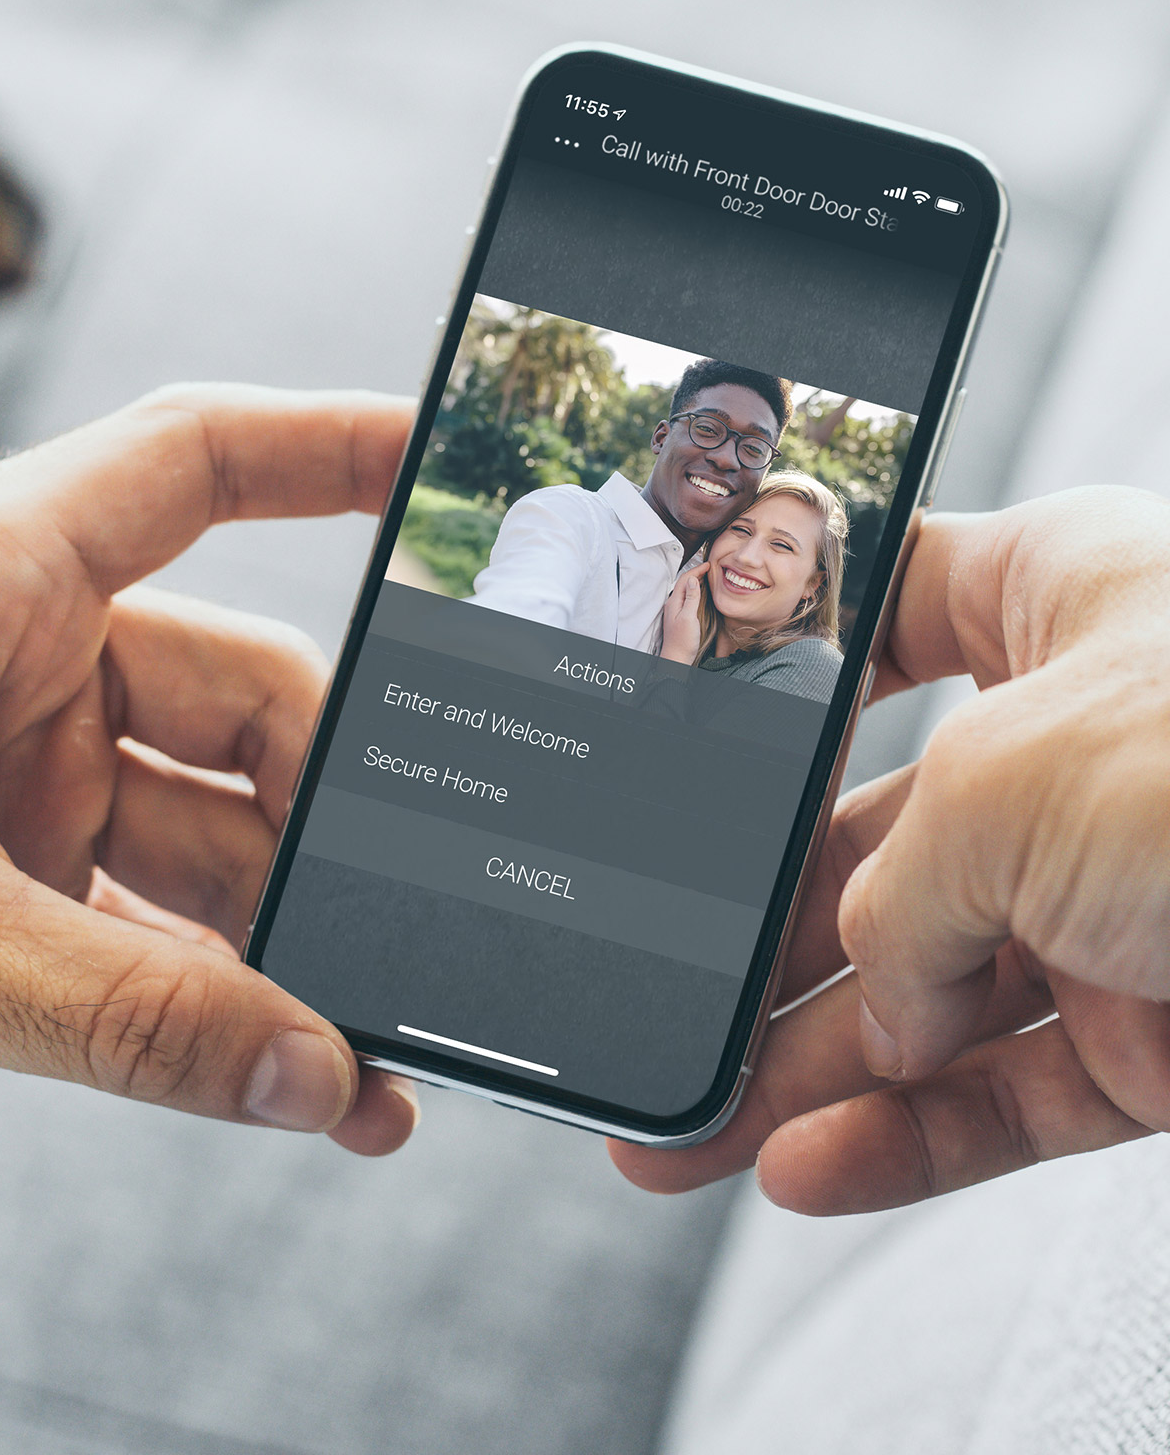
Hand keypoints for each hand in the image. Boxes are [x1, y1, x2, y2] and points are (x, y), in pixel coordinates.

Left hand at [0, 385, 422, 1156]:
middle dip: (326, 805)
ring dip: (284, 924)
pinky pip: (151, 907)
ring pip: (206, 812)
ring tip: (361, 1040)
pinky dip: (216, 983)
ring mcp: (6, 765)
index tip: (443, 453)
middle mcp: (1, 655)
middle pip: (236, 684)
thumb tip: (320, 1073)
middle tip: (406, 920)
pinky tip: (289, 1068)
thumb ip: (127, 1013)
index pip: (186, 465)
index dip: (325, 447)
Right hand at [611, 488, 1169, 1212]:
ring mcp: (1122, 901)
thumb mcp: (1004, 792)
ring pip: (924, 996)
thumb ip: (893, 895)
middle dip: (751, 941)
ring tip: (677, 1137)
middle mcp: (1079, 751)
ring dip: (795, 1073)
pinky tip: (804, 1167)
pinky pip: (1010, 1094)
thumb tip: (871, 1005)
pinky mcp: (1169, 1038)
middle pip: (873, 851)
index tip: (685, 729)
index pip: (886, 614)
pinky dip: (906, 1140)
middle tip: (654, 998)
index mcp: (1056, 606)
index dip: (783, 663)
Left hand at [658, 555, 709, 664]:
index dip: (696, 570)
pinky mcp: (680, 617)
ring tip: (707, 577)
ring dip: (696, 582)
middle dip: (696, 573)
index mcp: (674, 602)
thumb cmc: (683, 641)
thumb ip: (691, 598)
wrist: (677, 659)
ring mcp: (675, 611)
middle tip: (709, 568)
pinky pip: (687, 599)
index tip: (708, 565)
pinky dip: (695, 592)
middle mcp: (673, 604)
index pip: (685, 580)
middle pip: (684, 583)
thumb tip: (693, 580)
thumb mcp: (689, 617)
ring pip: (686, 591)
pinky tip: (701, 595)